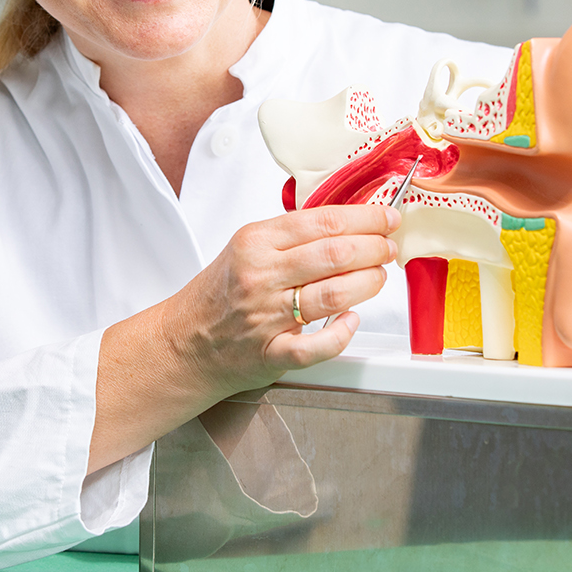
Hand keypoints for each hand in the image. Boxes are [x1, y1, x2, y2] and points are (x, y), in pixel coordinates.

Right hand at [165, 203, 401, 392]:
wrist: (184, 341)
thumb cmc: (220, 294)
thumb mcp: (246, 249)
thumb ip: (292, 237)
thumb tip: (350, 225)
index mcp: (256, 242)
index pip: (324, 221)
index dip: (366, 219)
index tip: (387, 219)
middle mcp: (261, 275)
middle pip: (335, 254)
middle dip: (374, 248)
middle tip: (387, 249)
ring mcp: (266, 316)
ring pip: (334, 294)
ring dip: (368, 283)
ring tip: (378, 277)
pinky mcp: (271, 352)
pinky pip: (317, 346)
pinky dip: (342, 333)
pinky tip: (352, 320)